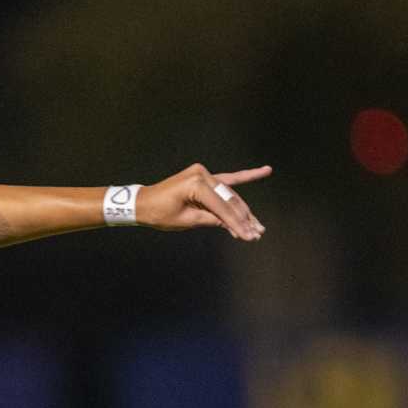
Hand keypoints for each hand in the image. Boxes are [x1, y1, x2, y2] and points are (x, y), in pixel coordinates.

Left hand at [137, 164, 270, 240]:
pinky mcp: (204, 176)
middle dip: (244, 218)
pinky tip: (264, 171)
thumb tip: (233, 226)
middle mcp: (202, 174)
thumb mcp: (186, 221)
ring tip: (258, 225)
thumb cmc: (159, 213)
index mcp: (195, 183)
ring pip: (229, 194)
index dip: (236, 223)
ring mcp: (203, 173)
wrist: (143, 202)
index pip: (221, 207)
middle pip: (229, 200)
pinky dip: (245, 177)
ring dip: (243, 210)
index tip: (249, 236)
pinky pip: (227, 178)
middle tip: (258, 232)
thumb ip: (211, 220)